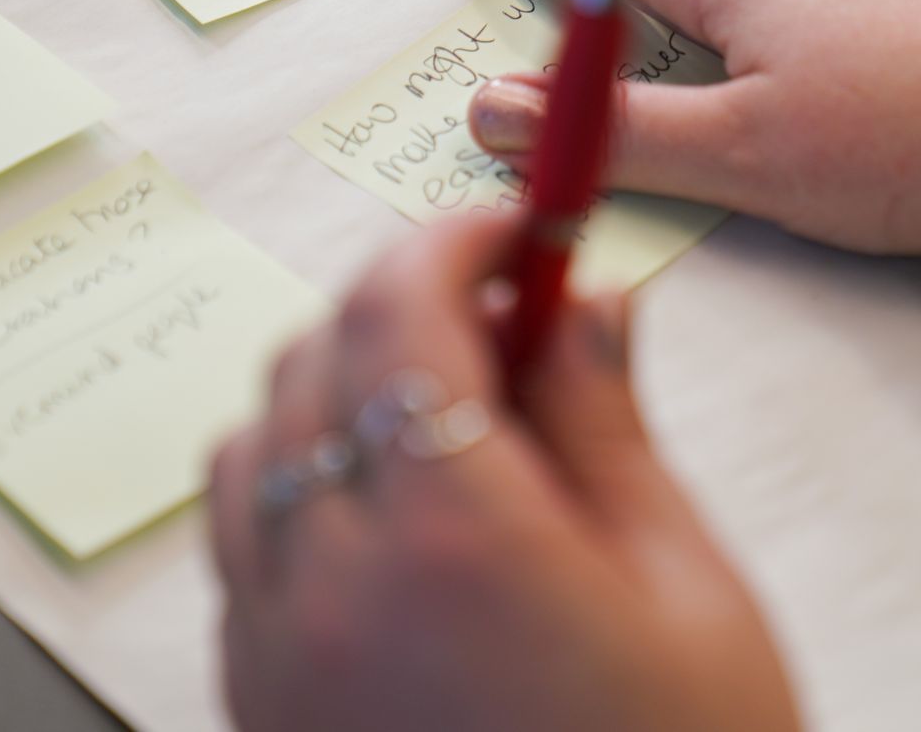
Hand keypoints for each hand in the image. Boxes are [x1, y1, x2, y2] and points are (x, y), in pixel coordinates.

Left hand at [209, 215, 800, 731]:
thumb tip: (582, 301)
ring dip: (336, 392)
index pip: (399, 308)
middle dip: (403, 308)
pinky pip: (238, 544)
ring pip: (253, 442)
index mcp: (451, 534)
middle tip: (504, 327)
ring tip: (449, 424)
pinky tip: (391, 522)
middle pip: (316, 357)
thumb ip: (607, 420)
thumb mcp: (682, 587)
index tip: (512, 234)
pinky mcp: (255, 704)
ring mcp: (276, 650)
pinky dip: (294, 486)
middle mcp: (332, 583)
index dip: (454, 240)